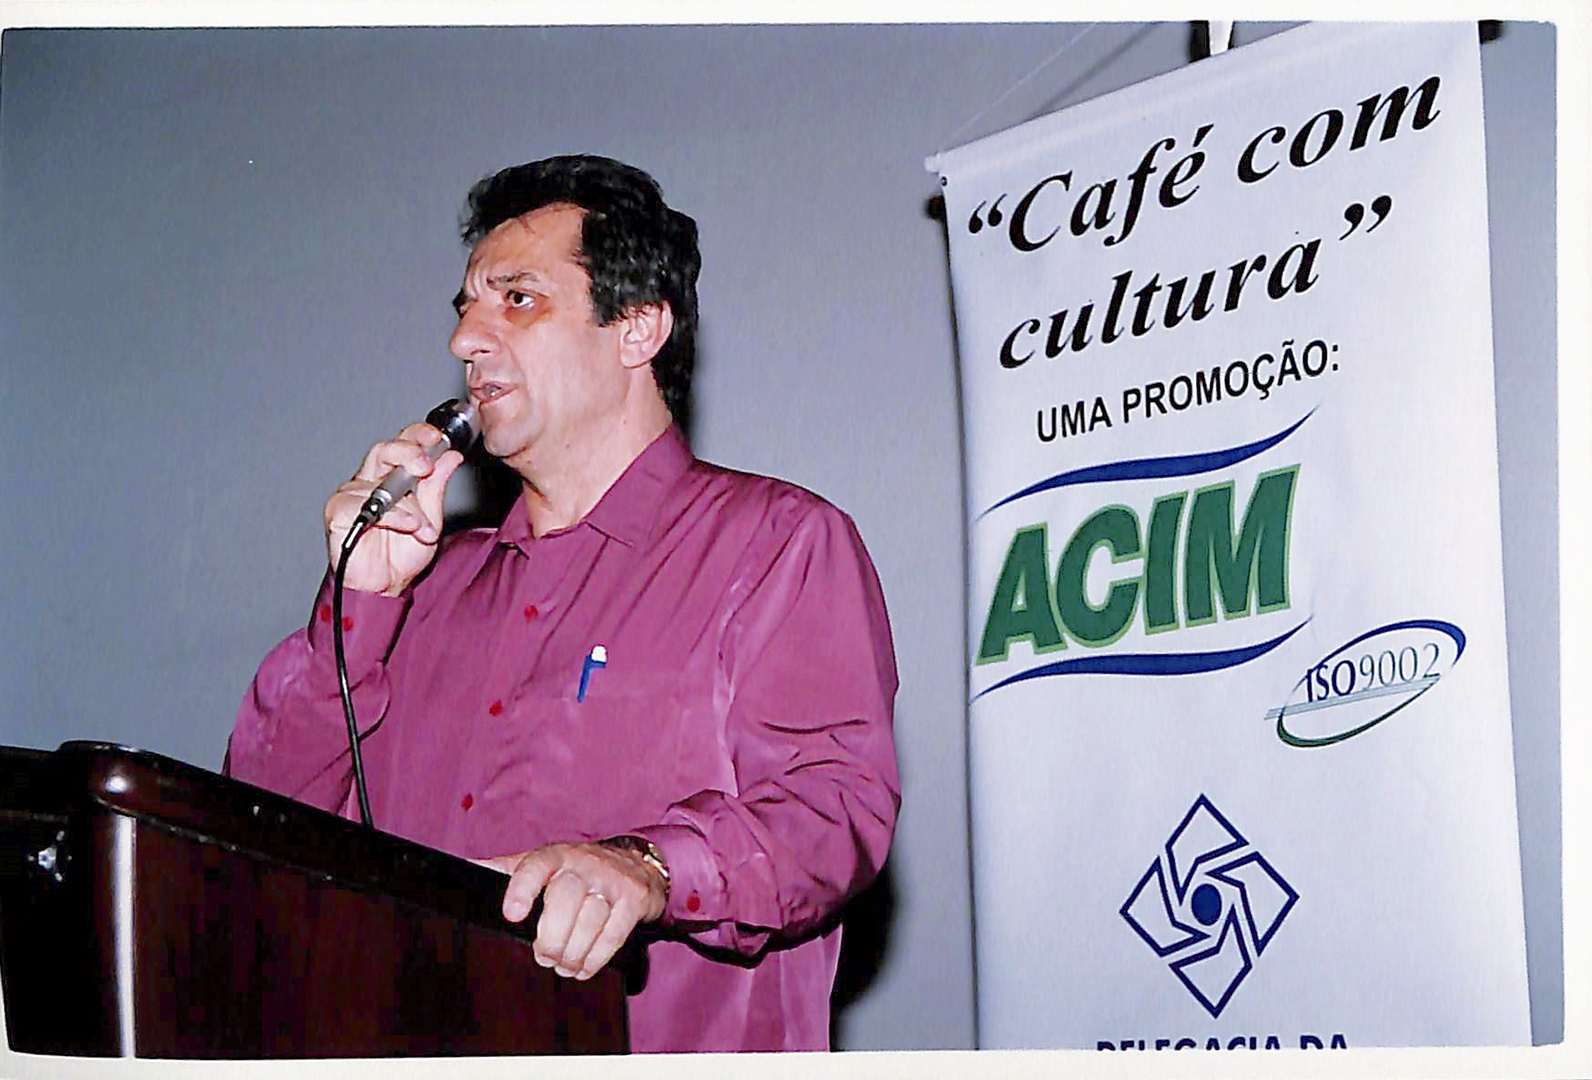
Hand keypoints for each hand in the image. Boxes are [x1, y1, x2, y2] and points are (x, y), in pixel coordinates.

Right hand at [324, 423, 463, 595]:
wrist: (386, 587)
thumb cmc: (402, 554)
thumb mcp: (432, 518)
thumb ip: (437, 486)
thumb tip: (452, 456)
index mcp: (392, 477)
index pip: (402, 444)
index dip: (417, 435)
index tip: (437, 437)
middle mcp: (370, 481)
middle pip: (384, 450)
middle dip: (408, 452)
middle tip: (425, 466)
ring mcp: (351, 495)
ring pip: (380, 484)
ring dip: (410, 507)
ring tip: (422, 528)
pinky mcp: (338, 512)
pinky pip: (364, 505)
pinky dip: (392, 516)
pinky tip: (406, 527)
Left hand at [477, 842, 667, 979]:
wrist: (635, 864)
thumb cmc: (576, 870)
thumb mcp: (542, 863)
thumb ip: (505, 869)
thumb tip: (461, 871)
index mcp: (556, 855)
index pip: (536, 865)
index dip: (522, 889)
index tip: (512, 915)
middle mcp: (585, 863)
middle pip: (565, 900)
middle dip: (552, 938)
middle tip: (544, 957)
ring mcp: (612, 880)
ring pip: (590, 920)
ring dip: (573, 953)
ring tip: (563, 966)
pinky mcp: (634, 899)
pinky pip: (614, 933)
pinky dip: (596, 958)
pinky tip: (584, 968)